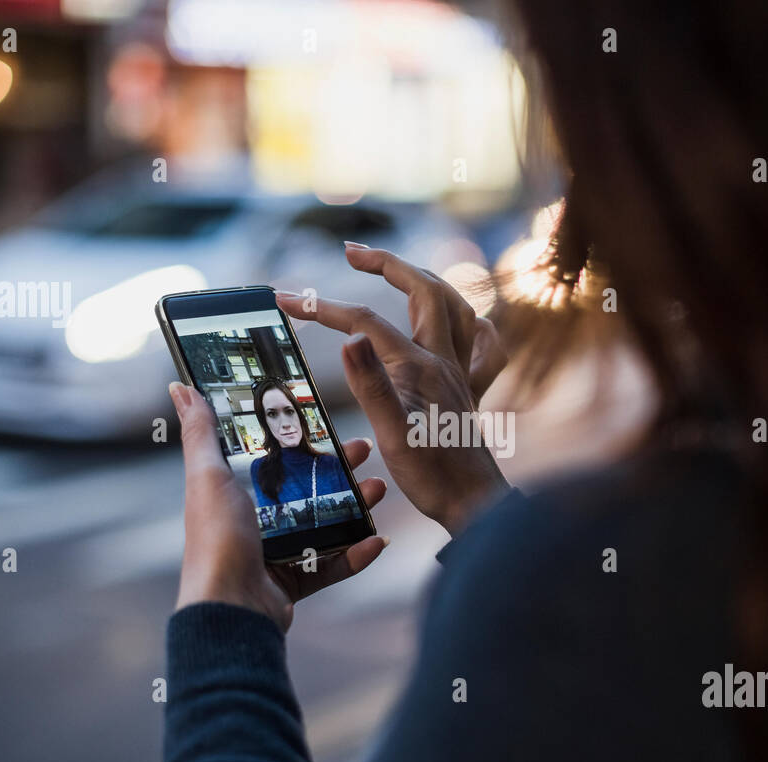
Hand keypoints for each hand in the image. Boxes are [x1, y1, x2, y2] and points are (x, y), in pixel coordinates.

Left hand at [169, 381, 389, 630]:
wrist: (230, 606)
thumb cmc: (215, 539)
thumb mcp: (207, 477)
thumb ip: (200, 433)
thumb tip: (180, 386)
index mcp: (236, 491)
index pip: (274, 456)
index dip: (302, 437)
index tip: (329, 421)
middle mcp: (257, 519)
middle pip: (307, 486)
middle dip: (340, 468)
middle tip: (366, 452)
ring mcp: (277, 550)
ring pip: (326, 522)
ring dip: (356, 507)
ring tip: (380, 490)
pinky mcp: (295, 579)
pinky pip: (332, 564)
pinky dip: (356, 554)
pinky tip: (378, 541)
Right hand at [276, 244, 509, 536]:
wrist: (474, 505)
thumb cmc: (432, 476)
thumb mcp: (392, 433)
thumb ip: (370, 383)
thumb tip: (350, 336)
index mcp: (419, 367)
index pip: (366, 322)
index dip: (324, 308)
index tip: (287, 300)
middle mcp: (444, 361)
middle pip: (423, 290)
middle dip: (386, 263)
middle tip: (351, 251)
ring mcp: (459, 374)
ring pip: (455, 307)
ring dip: (426, 280)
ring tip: (399, 271)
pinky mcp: (467, 392)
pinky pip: (480, 346)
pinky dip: (471, 325)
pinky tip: (465, 324)